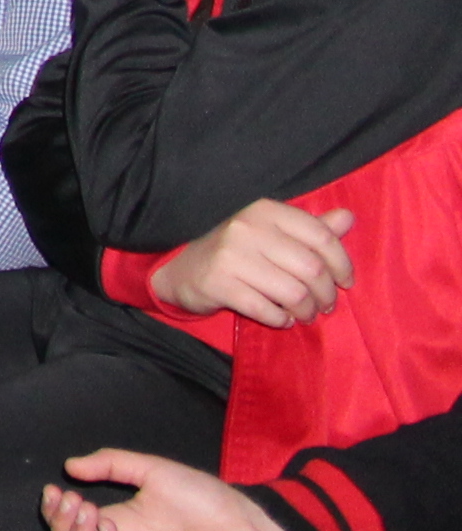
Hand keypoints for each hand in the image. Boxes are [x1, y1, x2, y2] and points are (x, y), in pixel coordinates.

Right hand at [39, 447, 296, 530]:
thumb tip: (69, 466)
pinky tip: (109, 526)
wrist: (246, 519)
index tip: (54, 490)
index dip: (55, 514)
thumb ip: (111, 464)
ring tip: (87, 512)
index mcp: (118, 526)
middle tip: (71, 501)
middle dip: (61, 527)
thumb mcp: (151, 470)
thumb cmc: (204, 496)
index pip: (71, 530)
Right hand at [153, 201, 356, 327]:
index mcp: (265, 211)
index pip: (321, 235)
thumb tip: (349, 218)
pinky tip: (281, 318)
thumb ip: (312, 228)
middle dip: (326, 294)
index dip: (342, 263)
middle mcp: (247, 228)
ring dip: (306, 311)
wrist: (183, 268)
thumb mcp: (273, 233)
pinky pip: (267, 310)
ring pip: (294, 293)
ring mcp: (230, 256)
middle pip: (312, 268)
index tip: (345, 282)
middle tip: (324, 306)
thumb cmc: (238, 251)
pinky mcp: (218, 284)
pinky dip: (281, 320)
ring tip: (304, 314)